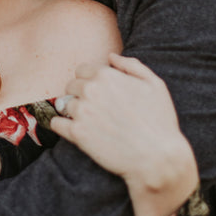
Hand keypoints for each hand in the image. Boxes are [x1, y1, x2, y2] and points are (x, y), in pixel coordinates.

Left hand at [50, 53, 197, 215]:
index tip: (100, 94)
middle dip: (80, 95)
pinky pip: (56, 123)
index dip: (90, 81)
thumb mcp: (155, 84)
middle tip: (96, 109)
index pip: (82, 70)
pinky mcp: (76, 134)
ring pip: (64, 104)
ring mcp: (81, 112)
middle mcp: (90, 90)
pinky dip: (61, 126)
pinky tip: (73, 130)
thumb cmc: (160, 121)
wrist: (158, 158)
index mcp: (106, 75)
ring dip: (73, 111)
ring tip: (91, 123)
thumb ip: (131, 65)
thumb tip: (111, 56)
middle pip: (71, 86)